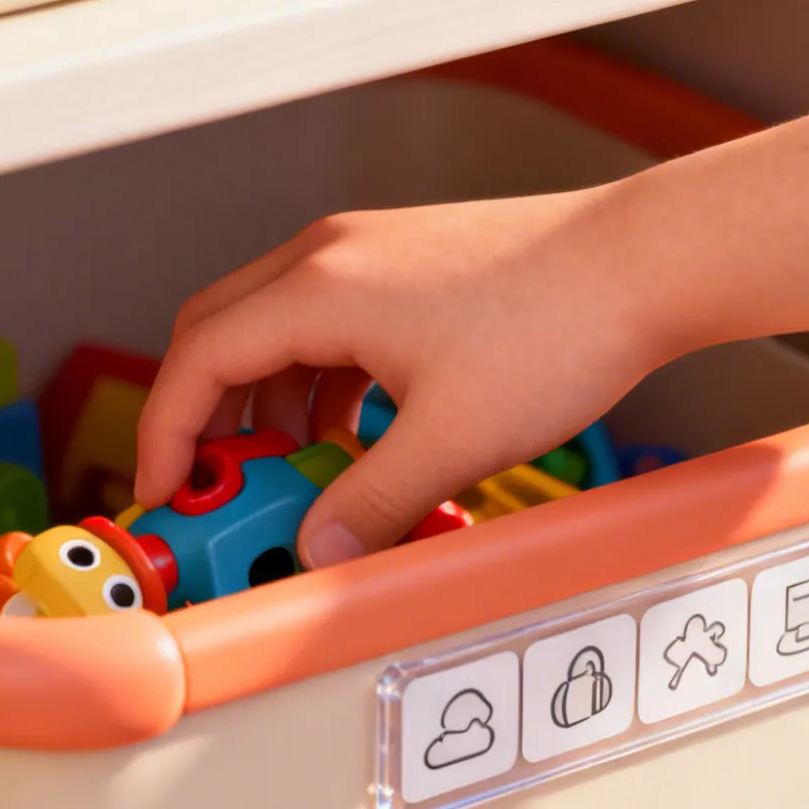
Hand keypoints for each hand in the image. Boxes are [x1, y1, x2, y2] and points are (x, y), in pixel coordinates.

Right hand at [134, 183, 668, 568]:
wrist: (644, 264)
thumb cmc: (559, 326)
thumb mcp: (451, 439)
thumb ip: (370, 503)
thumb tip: (316, 552)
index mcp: (320, 287)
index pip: (198, 361)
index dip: (166, 435)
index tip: (165, 492)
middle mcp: (331, 257)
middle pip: (220, 335)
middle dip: (206, 418)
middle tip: (214, 488)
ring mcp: (370, 256)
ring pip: (276, 331)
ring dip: (270, 405)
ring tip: (297, 477)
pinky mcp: (407, 268)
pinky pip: (330, 327)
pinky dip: (320, 385)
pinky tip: (357, 438)